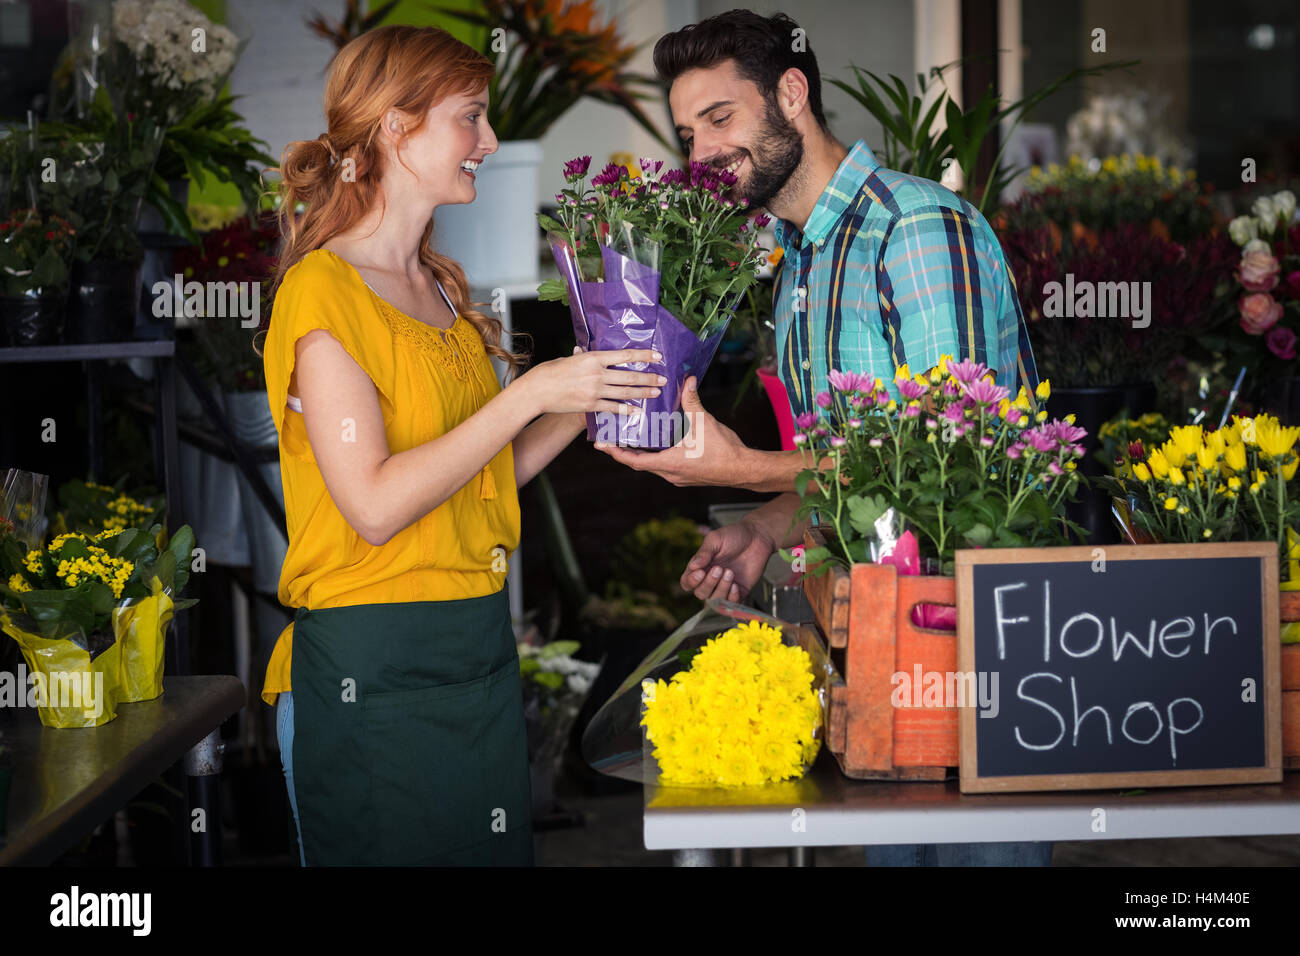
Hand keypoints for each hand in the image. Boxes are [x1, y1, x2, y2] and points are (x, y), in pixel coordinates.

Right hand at [522, 347, 664, 416]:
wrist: (537, 391)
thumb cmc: (550, 372)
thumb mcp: (569, 359)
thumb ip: (582, 357)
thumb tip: (585, 352)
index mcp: (593, 357)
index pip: (625, 355)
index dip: (644, 355)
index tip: (658, 355)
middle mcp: (597, 373)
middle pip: (630, 375)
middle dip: (649, 378)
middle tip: (663, 379)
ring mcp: (594, 390)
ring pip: (625, 392)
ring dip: (643, 393)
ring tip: (656, 393)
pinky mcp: (590, 405)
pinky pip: (613, 407)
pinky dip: (627, 409)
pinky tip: (637, 410)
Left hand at [594, 376, 748, 486]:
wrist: (744, 470)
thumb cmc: (724, 450)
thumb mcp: (704, 422)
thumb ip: (692, 401)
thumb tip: (687, 381)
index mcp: (670, 463)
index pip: (635, 461)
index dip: (616, 453)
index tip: (601, 445)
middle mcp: (670, 473)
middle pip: (639, 464)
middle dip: (624, 452)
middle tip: (610, 439)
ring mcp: (678, 477)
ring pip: (652, 466)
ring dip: (639, 454)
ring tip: (628, 438)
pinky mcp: (687, 476)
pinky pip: (664, 466)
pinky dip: (655, 455)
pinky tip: (656, 443)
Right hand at [679, 517, 776, 602]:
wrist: (758, 536)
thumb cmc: (734, 535)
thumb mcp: (715, 539)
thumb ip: (703, 553)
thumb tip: (692, 566)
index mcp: (701, 567)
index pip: (687, 582)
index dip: (691, 581)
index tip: (700, 572)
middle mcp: (711, 579)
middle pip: (700, 593)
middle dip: (708, 584)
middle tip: (719, 569)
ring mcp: (725, 586)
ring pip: (715, 601)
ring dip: (721, 589)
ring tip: (730, 572)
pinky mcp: (739, 591)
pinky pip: (732, 604)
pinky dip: (732, 598)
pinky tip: (735, 585)